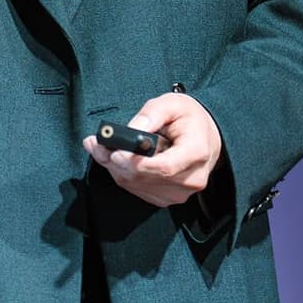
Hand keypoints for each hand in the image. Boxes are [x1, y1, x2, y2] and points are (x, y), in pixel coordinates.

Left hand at [82, 92, 221, 208]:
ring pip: (137, 185)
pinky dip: (123, 175)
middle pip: (146, 177)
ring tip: (103, 148)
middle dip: (117, 161)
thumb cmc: (189, 119)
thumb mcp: (172, 103)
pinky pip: (138, 190)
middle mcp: (191, 178)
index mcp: (196, 153)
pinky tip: (116, 159)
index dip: (136, 162)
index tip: (116, 152)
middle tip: (96, 144)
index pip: (164, 167)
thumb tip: (129, 131)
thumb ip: (151, 114)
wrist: (206, 137)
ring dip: (115, 167)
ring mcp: (180, 192)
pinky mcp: (168, 198)